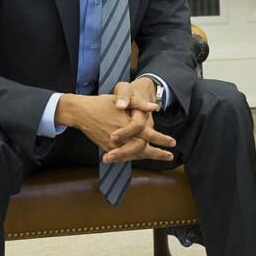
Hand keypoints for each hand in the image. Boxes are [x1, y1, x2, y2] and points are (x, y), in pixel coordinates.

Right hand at [53, 93, 174, 162]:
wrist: (82, 112)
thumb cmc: (103, 103)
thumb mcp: (122, 98)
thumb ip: (139, 103)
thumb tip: (155, 107)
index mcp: (128, 124)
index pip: (149, 135)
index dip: (162, 139)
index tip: (173, 143)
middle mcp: (122, 138)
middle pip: (143, 150)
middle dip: (157, 154)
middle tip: (170, 156)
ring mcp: (114, 145)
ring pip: (134, 155)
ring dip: (147, 157)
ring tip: (159, 157)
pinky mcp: (108, 149)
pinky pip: (124, 156)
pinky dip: (134, 157)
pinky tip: (141, 156)